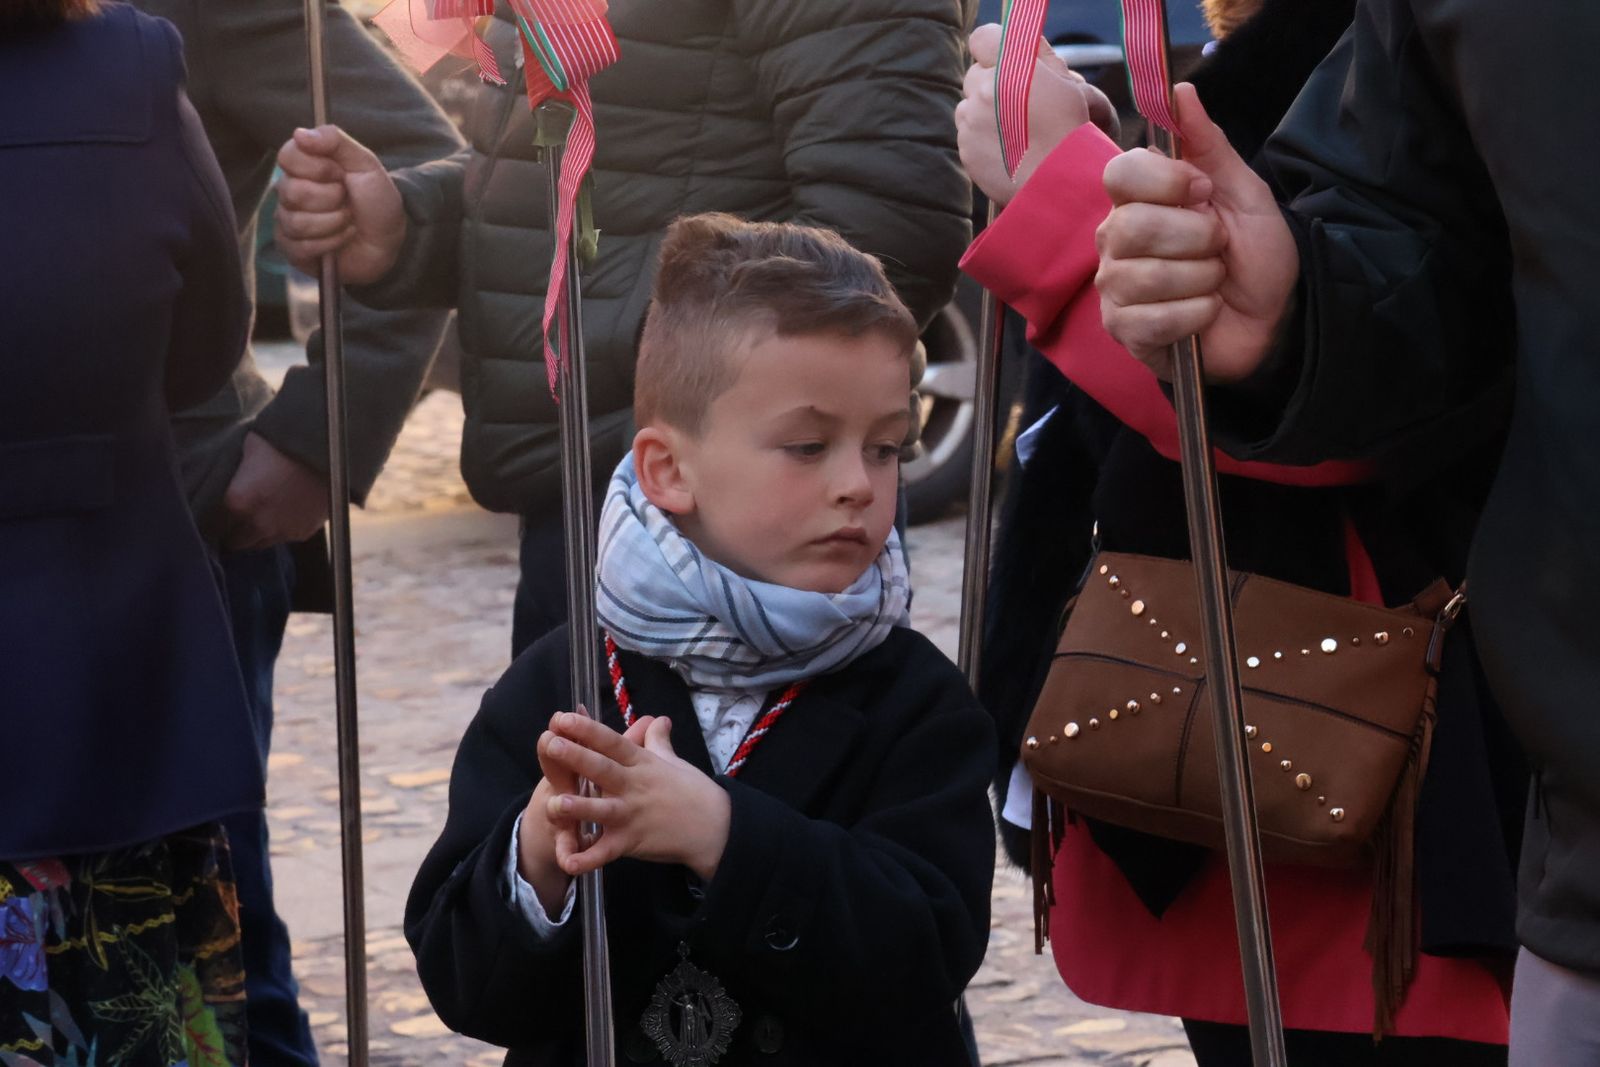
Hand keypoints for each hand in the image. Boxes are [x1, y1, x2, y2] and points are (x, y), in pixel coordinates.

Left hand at [222, 432, 329, 550]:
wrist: (327, 451)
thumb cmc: (284, 443)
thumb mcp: (251, 449)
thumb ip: (238, 470)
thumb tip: (233, 475)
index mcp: (236, 501)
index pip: (213, 522)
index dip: (215, 517)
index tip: (218, 513)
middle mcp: (256, 523)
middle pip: (235, 540)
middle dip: (234, 531)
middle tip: (239, 519)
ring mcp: (281, 531)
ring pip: (259, 544)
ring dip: (256, 535)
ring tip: (261, 520)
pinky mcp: (302, 533)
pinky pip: (284, 538)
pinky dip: (281, 530)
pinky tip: (284, 516)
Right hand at [274, 125, 405, 284]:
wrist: (389, 240)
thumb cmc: (377, 201)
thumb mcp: (366, 164)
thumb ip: (335, 141)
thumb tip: (299, 134)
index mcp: (305, 166)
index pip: (288, 156)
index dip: (318, 168)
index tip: (341, 174)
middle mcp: (290, 191)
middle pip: (291, 191)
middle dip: (331, 198)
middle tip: (347, 200)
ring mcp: (288, 220)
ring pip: (296, 221)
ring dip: (334, 223)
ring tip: (348, 221)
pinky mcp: (292, 249)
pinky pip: (299, 246)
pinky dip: (330, 243)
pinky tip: (342, 239)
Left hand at [538, 711, 731, 881]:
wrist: (715, 828)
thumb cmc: (694, 791)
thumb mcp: (674, 761)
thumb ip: (658, 740)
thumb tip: (658, 719)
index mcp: (641, 764)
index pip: (612, 742)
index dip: (588, 730)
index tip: (563, 717)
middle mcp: (633, 787)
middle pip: (602, 769)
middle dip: (576, 757)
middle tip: (550, 744)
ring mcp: (630, 816)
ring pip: (600, 810)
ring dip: (577, 808)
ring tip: (552, 803)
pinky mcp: (630, 843)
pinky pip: (605, 853)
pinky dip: (586, 859)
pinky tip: (567, 861)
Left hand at [956, 23, 1118, 205]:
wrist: (1059, 183)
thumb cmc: (1070, 131)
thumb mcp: (1066, 83)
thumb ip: (1039, 57)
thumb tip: (1018, 44)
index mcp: (1010, 67)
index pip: (983, 39)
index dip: (993, 49)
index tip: (1004, 61)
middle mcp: (984, 91)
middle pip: (974, 75)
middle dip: (990, 84)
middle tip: (1016, 102)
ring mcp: (971, 121)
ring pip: (968, 106)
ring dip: (984, 113)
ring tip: (1015, 131)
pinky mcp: (965, 148)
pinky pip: (967, 134)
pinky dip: (981, 139)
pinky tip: (1007, 150)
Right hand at [1094, 84, 1299, 381]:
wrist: (1274, 316)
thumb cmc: (1253, 255)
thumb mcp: (1243, 192)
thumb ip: (1209, 144)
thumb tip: (1181, 91)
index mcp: (1138, 199)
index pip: (1120, 173)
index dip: (1167, 182)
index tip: (1203, 193)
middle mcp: (1115, 240)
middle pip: (1133, 226)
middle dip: (1196, 238)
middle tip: (1217, 248)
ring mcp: (1115, 288)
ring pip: (1147, 276)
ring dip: (1202, 280)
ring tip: (1213, 283)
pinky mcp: (1124, 331)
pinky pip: (1155, 319)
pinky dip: (1197, 315)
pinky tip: (1205, 314)